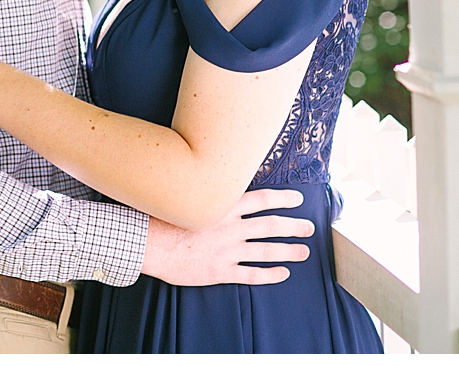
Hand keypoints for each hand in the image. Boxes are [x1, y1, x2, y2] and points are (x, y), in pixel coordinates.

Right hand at [141, 188, 313, 286]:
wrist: (150, 243)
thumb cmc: (165, 217)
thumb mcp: (190, 196)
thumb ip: (210, 193)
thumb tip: (223, 182)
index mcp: (225, 206)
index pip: (262, 199)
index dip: (283, 198)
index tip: (298, 199)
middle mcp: (231, 227)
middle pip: (271, 225)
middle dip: (293, 226)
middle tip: (308, 228)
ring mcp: (228, 250)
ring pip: (266, 251)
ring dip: (288, 251)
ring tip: (303, 251)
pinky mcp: (221, 271)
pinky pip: (252, 275)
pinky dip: (269, 275)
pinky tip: (282, 274)